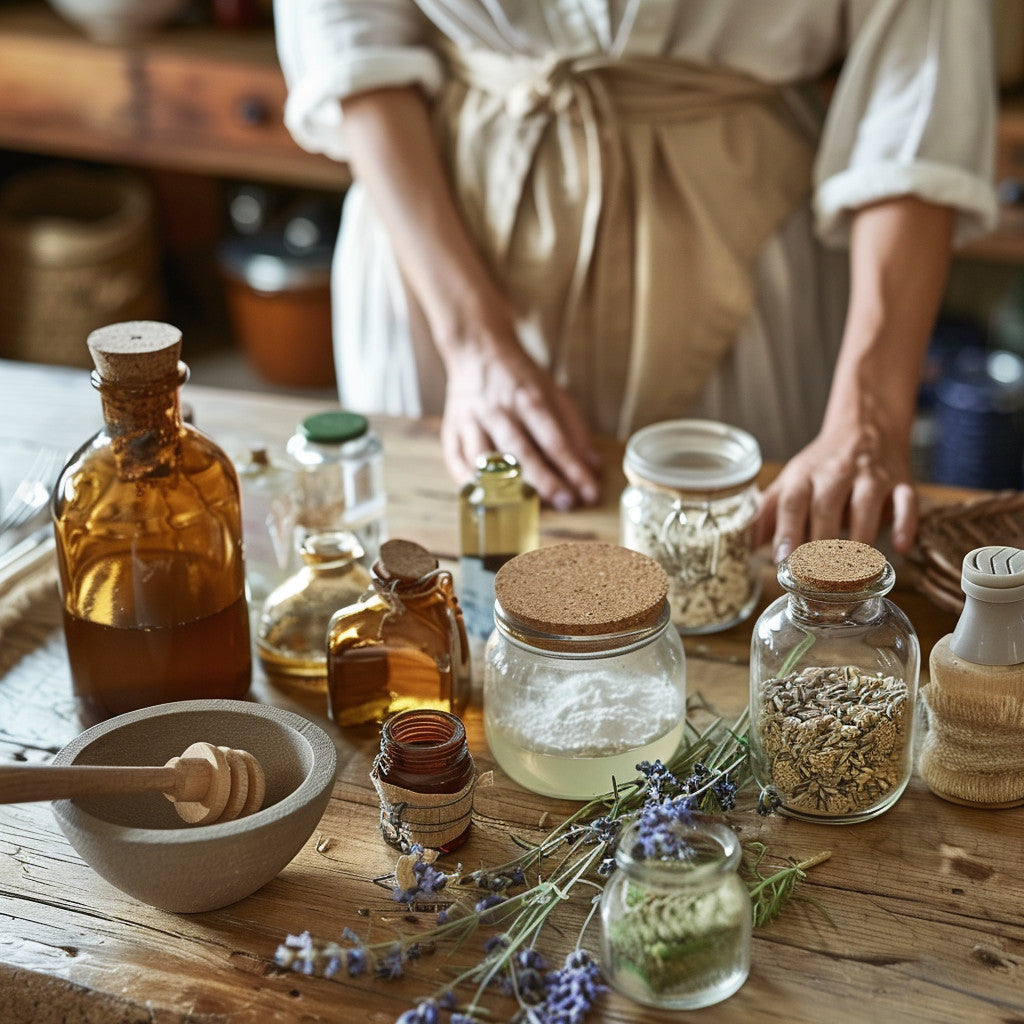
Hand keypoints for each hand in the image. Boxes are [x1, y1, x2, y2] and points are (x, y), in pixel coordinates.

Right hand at [440, 323, 601, 509]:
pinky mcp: (451, 429)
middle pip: (520, 452)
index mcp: (527, 398)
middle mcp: (498, 410)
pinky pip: (456, 461)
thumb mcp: (554, 394)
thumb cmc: (520, 379)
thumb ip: (574, 431)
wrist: (477, 351)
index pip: (553, 439)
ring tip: (526, 508)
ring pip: (485, 460)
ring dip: (505, 487)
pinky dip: (469, 483)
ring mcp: (471, 420)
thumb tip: (593, 469)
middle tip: (565, 504)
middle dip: (544, 482)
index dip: (572, 468)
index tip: (588, 493)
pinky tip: (486, 499)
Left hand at [754, 421, 917, 562]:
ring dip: (859, 542)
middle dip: (821, 545)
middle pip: (826, 508)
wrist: (866, 425)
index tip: (783, 559)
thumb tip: (743, 545)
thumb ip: (769, 512)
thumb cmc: (822, 464)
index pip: (792, 502)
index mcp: (805, 475)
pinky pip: (906, 503)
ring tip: (852, 576)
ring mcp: (871, 477)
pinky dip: (905, 525)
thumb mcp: (791, 481)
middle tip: (817, 581)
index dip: (786, 530)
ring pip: (865, 508)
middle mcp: (837, 473)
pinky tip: (901, 549)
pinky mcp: (901, 483)